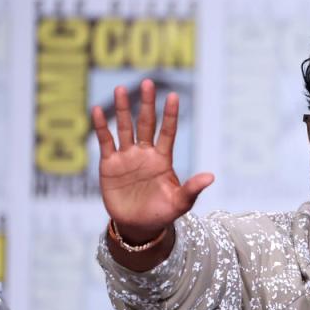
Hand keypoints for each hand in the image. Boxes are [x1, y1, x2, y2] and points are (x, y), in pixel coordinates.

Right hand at [92, 79, 213, 239]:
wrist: (138, 227)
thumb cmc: (162, 213)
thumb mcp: (180, 203)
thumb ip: (192, 189)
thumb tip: (211, 176)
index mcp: (163, 159)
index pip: (168, 132)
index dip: (170, 115)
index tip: (173, 96)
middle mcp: (145, 154)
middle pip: (146, 123)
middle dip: (147, 103)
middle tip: (148, 82)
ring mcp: (127, 157)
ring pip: (125, 127)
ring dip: (123, 109)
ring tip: (121, 88)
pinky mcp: (109, 165)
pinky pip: (105, 142)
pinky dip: (101, 126)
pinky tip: (98, 110)